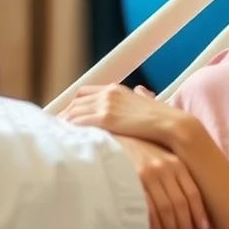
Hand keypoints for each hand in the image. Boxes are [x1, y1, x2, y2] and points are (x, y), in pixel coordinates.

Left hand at [60, 84, 187, 147]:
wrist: (173, 126)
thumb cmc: (164, 119)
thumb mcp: (149, 102)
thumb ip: (141, 96)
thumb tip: (141, 90)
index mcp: (116, 90)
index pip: (84, 93)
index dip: (73, 105)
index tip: (67, 116)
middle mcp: (108, 94)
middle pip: (75, 102)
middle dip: (64, 114)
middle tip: (55, 128)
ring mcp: (106, 105)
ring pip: (74, 112)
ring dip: (63, 123)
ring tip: (55, 136)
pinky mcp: (106, 118)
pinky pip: (79, 122)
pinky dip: (70, 129)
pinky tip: (66, 139)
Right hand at [113, 133, 209, 228]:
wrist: (114, 137)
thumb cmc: (140, 151)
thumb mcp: (161, 157)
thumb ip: (175, 174)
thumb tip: (187, 204)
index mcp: (176, 163)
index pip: (193, 192)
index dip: (199, 213)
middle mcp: (165, 168)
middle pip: (181, 204)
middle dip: (185, 227)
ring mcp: (149, 175)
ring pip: (166, 208)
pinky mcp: (133, 181)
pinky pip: (148, 208)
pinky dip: (155, 224)